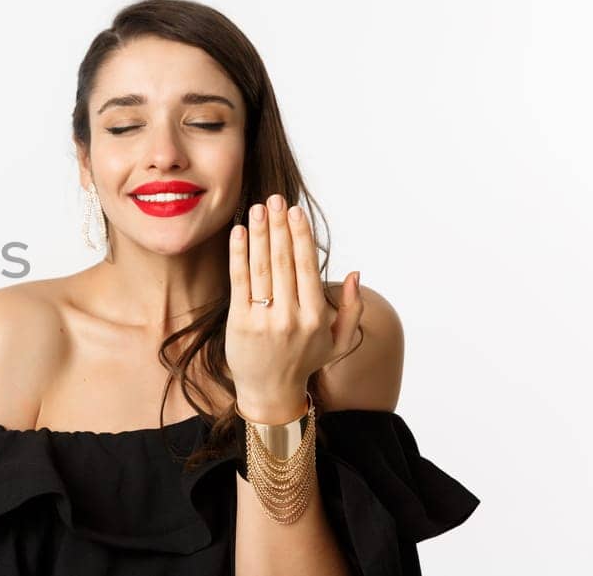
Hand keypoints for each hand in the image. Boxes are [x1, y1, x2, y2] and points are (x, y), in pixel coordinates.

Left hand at [226, 194, 363, 422]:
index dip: (301, 236)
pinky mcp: (239, 322)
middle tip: (274, 199)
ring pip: (262, 268)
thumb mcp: (337, 341)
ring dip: (260, 234)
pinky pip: (239, 281)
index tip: (295, 212)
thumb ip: (352, 308)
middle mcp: (292, 317)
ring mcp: (264, 319)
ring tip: (257, 209)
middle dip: (280, 227)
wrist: (270, 392)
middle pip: (284, 262)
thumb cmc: (304, 361)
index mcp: (316, 317)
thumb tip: (354, 272)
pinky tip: (238, 233)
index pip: (307, 267)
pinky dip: (238, 255)